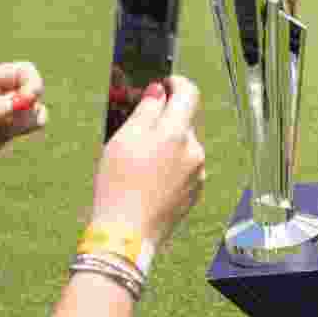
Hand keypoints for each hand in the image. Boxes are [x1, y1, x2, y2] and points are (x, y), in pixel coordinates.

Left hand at [0, 61, 48, 193]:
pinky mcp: (7, 130)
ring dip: (26, 121)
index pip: (23, 71)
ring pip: (35, 108)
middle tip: (7, 124)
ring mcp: (2, 112)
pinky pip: (32, 122)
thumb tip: (22, 103)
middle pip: (33, 89)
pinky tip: (3, 138)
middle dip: (27, 107)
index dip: (32, 84)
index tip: (27, 102)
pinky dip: (27, 129)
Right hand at [90, 76, 204, 246]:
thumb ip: (146, 109)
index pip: (189, 93)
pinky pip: (185, 167)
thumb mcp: (123, 139)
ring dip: (167, 144)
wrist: (128, 234)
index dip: (176, 83)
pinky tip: (148, 179)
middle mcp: (194, 149)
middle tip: (138, 127)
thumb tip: (159, 90)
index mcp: (177, 132)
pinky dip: (171, 165)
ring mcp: (198, 172)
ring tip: (138, 161)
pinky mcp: (195, 191)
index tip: (164, 83)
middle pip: (184, 121)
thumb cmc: (119, 183)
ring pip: (184, 146)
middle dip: (165, 119)